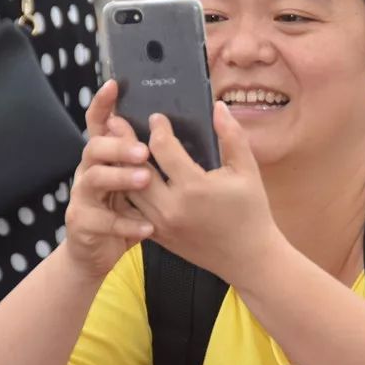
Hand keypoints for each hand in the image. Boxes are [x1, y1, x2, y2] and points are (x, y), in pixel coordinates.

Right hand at [64, 81, 155, 280]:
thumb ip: (146, 157)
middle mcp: (87, 171)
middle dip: (118, 145)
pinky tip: (148, 228)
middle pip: (94, 147)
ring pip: (94, 180)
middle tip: (144, 150)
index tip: (114, 85)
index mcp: (103, 157)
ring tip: (144, 179)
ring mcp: (81, 198)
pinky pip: (102, 221)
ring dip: (119, 178)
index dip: (103, 104)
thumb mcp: (136, 182)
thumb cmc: (124, 212)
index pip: (98, 124)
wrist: (96, 254)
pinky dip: (126, 224)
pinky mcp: (82, 224)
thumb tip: (172, 128)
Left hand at [127, 102, 283, 286]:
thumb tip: (218, 106)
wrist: (248, 258)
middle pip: (136, 168)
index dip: (158, 128)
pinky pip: (133, 210)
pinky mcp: (158, 236)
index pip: (163, 149)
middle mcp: (172, 207)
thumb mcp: (248, 170)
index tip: (156, 117)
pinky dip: (126, 191)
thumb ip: (232, 135)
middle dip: (124, 142)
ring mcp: (161, 224)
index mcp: (194, 187)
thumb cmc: (251, 212)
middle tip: (115, 121)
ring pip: (128, 190)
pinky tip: (122, 175)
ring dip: (119, 166)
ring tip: (113, 145)